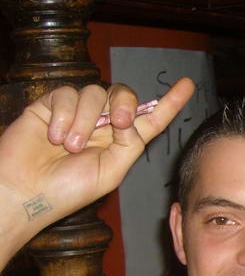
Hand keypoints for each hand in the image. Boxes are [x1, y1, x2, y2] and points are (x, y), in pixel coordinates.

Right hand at [0, 78, 194, 266]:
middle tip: (118, 124)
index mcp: (122, 142)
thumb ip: (128, 145)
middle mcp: (102, 125)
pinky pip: (66, 94)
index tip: (188, 84)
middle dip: (126, 104)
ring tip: (69, 147)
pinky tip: (52, 137)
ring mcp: (77, 113)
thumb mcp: (110, 172)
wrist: (25, 191)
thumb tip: (133, 120)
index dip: (170, 101)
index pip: (151, 117)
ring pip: (94, 93)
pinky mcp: (50, 104)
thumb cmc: (68, 190)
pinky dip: (63, 115)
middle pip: (124, 95)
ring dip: (85, 121)